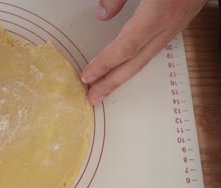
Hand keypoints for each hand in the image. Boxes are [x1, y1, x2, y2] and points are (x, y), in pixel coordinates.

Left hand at [82, 0, 207, 104]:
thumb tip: (103, 14)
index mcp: (160, 12)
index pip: (126, 47)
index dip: (105, 64)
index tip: (88, 76)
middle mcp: (170, 23)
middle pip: (136, 61)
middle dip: (112, 82)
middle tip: (94, 97)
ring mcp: (177, 25)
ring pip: (147, 57)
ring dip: (124, 74)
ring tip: (105, 86)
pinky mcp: (179, 21)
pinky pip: (154, 48)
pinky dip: (136, 61)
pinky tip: (126, 65)